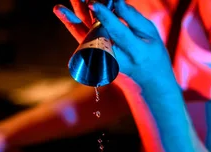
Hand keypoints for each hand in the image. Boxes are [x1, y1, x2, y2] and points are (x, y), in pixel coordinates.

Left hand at [53, 0, 174, 88]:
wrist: (147, 83)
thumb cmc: (152, 53)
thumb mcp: (150, 35)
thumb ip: (134, 18)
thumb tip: (116, 1)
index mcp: (136, 53)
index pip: (119, 33)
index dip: (107, 18)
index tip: (95, 3)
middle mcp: (117, 59)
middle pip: (98, 37)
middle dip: (87, 17)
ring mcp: (104, 62)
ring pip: (86, 40)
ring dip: (72, 21)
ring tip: (59, 8)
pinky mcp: (96, 60)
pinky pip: (82, 41)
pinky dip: (73, 25)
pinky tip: (63, 12)